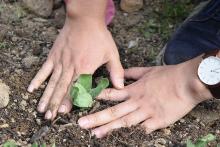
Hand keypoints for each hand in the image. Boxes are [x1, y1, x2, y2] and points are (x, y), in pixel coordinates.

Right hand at [28, 18, 123, 119]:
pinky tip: (31, 89)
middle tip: (49, 117)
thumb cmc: (99, 37)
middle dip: (55, 104)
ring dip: (46, 96)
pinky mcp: (54, 55)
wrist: (85, 19)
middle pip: (62, 89)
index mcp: (85, 68)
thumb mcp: (111, 54)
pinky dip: (38, 79)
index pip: (77, 88)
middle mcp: (71, 67)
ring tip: (41, 109)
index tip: (63, 112)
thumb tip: (120, 87)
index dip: (70, 101)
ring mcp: (60, 62)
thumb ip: (116, 72)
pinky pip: (44, 69)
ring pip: (52, 82)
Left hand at [78, 56, 212, 137]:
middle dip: (96, 117)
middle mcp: (136, 102)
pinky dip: (134, 133)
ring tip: (95, 134)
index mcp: (134, 90)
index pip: (112, 94)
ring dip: (109, 128)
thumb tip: (121, 72)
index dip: (99, 97)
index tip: (86, 101)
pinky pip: (143, 129)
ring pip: (124, 122)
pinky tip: (124, 139)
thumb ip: (133, 72)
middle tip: (81, 123)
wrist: (187, 81)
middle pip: (114, 111)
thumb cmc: (168, 75)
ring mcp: (146, 112)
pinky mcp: (158, 121)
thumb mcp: (148, 70)